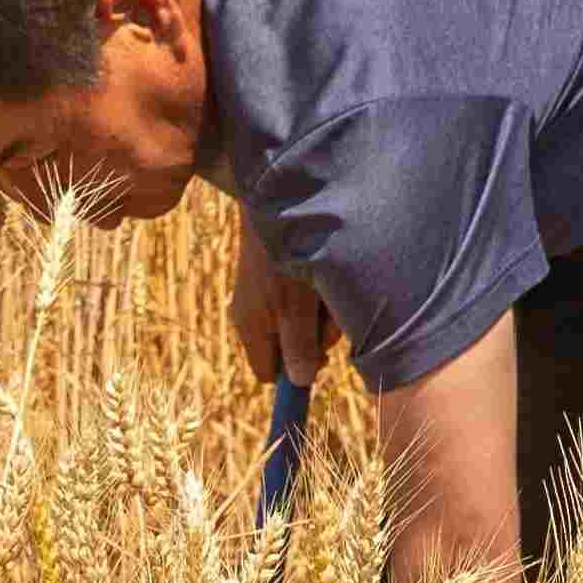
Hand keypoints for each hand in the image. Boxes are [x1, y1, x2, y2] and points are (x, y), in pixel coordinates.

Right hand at [228, 224, 331, 385]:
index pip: (270, 372)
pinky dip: (325, 292)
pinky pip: (310, 299)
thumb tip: (299, 381)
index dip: (297, 373)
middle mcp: (258, 315)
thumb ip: (297, 342)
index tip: (322, 359)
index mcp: (252, 328)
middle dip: (320, 336)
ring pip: (307, 322)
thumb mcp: (294, 304)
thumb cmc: (283, 254)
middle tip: (330, 312)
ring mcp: (270, 296)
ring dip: (326, 312)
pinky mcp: (284, 278)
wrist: (275, 201)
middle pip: (295, 348)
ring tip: (329, 285)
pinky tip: (329, 274)